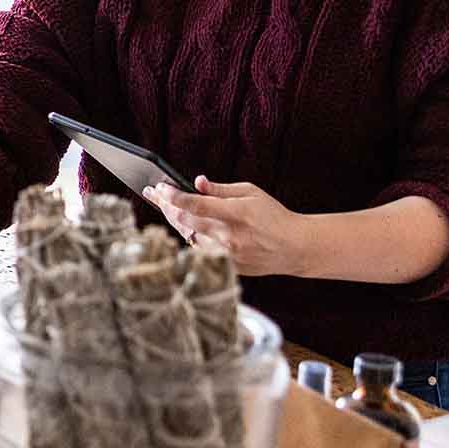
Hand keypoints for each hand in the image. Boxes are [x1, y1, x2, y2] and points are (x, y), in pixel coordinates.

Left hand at [147, 178, 306, 275]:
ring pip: (187, 235)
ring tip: (163, 205)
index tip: (159, 188)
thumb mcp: (251, 193)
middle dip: (166, 205)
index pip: (195, 204)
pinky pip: (197, 249)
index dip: (173, 196)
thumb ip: (220, 189)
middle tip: (154, 193)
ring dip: (173, 219)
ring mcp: (226, 253)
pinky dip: (188, 234)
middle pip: (184, 220)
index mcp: (236, 214)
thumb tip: (196, 182)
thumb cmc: (273, 216)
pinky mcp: (225, 265)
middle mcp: (228, 236)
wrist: (294, 247)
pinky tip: (181, 223)